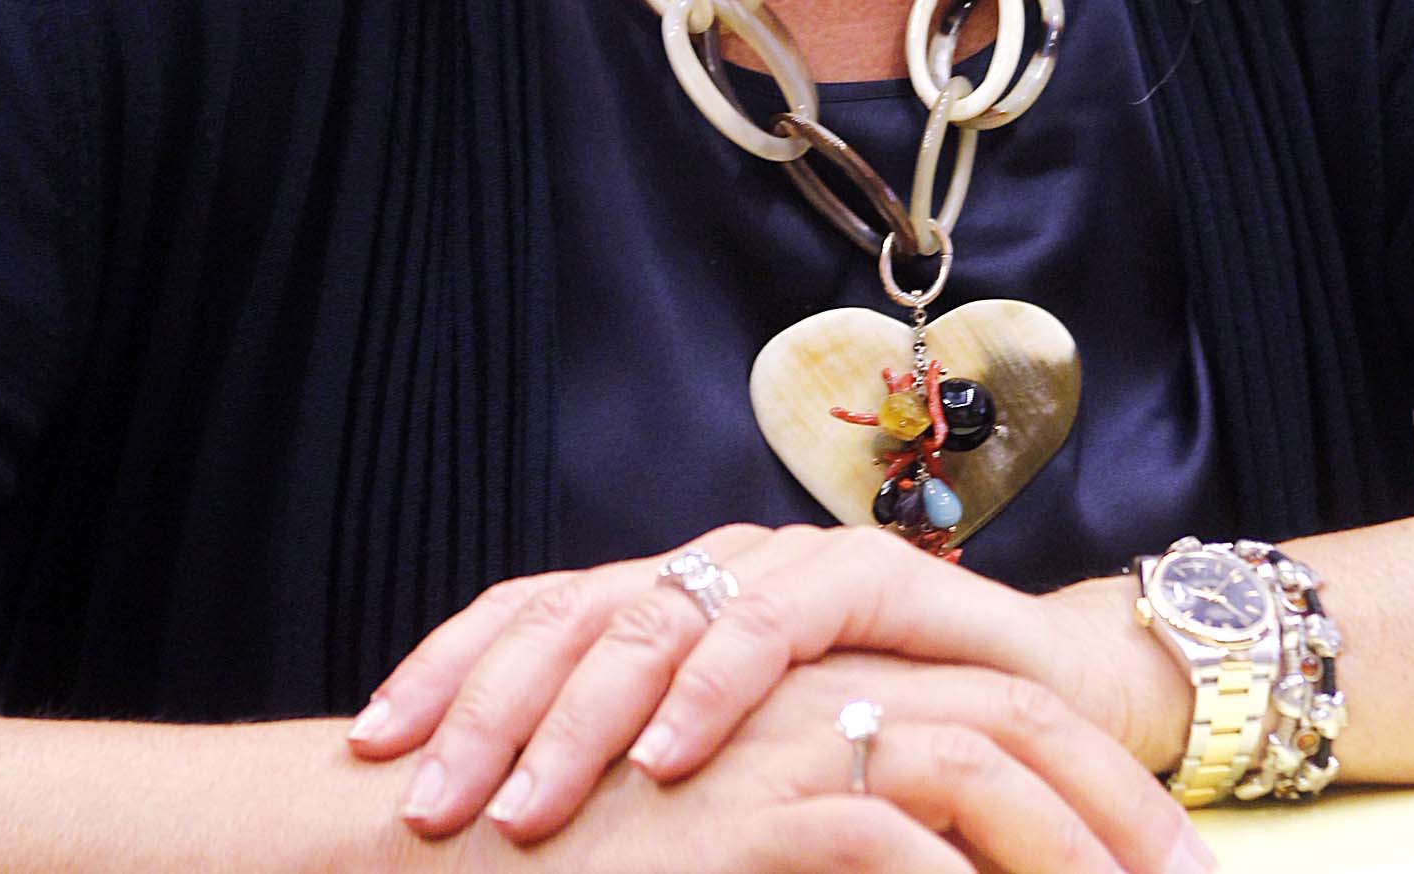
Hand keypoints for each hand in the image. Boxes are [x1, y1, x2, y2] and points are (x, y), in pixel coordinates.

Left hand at [349, 523, 1189, 843]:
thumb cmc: (877, 763)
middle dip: (488, 710)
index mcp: (663, 604)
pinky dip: (714, 689)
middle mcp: (711, 570)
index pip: (531, 616)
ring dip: (582, 715)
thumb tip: (494, 848)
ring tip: (525, 807)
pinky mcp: (869, 580)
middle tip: (424, 804)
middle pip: (571, 613)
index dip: (446, 673)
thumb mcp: (736, 784)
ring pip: (655, 614)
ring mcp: (786, 567)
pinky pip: (771, 624)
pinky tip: (670, 758)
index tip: (369, 753)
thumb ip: (642, 789)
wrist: (1044, 715)